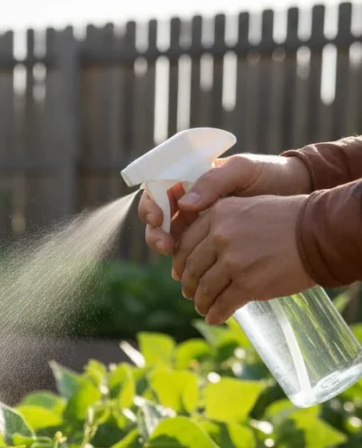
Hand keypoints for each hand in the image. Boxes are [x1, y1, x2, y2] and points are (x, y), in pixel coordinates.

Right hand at [139, 153, 311, 255]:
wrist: (297, 194)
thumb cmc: (270, 174)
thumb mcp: (244, 170)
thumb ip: (215, 180)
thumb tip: (184, 203)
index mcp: (190, 181)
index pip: (157, 192)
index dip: (150, 206)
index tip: (157, 217)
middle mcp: (189, 205)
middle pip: (157, 222)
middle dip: (156, 235)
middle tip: (166, 245)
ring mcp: (199, 227)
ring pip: (171, 243)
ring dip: (170, 256)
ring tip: (178, 267)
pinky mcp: (212, 247)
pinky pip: (193, 259)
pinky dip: (189, 270)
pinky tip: (194, 278)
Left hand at [171, 194, 313, 324]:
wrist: (317, 233)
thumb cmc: (286, 221)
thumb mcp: (248, 208)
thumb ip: (222, 224)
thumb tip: (199, 252)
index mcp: (218, 214)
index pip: (186, 243)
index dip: (180, 263)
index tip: (180, 273)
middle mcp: (221, 236)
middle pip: (192, 268)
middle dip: (189, 285)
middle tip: (190, 294)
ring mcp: (233, 261)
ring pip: (205, 289)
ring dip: (201, 302)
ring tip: (203, 308)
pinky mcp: (247, 284)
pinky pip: (222, 304)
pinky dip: (216, 314)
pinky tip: (215, 317)